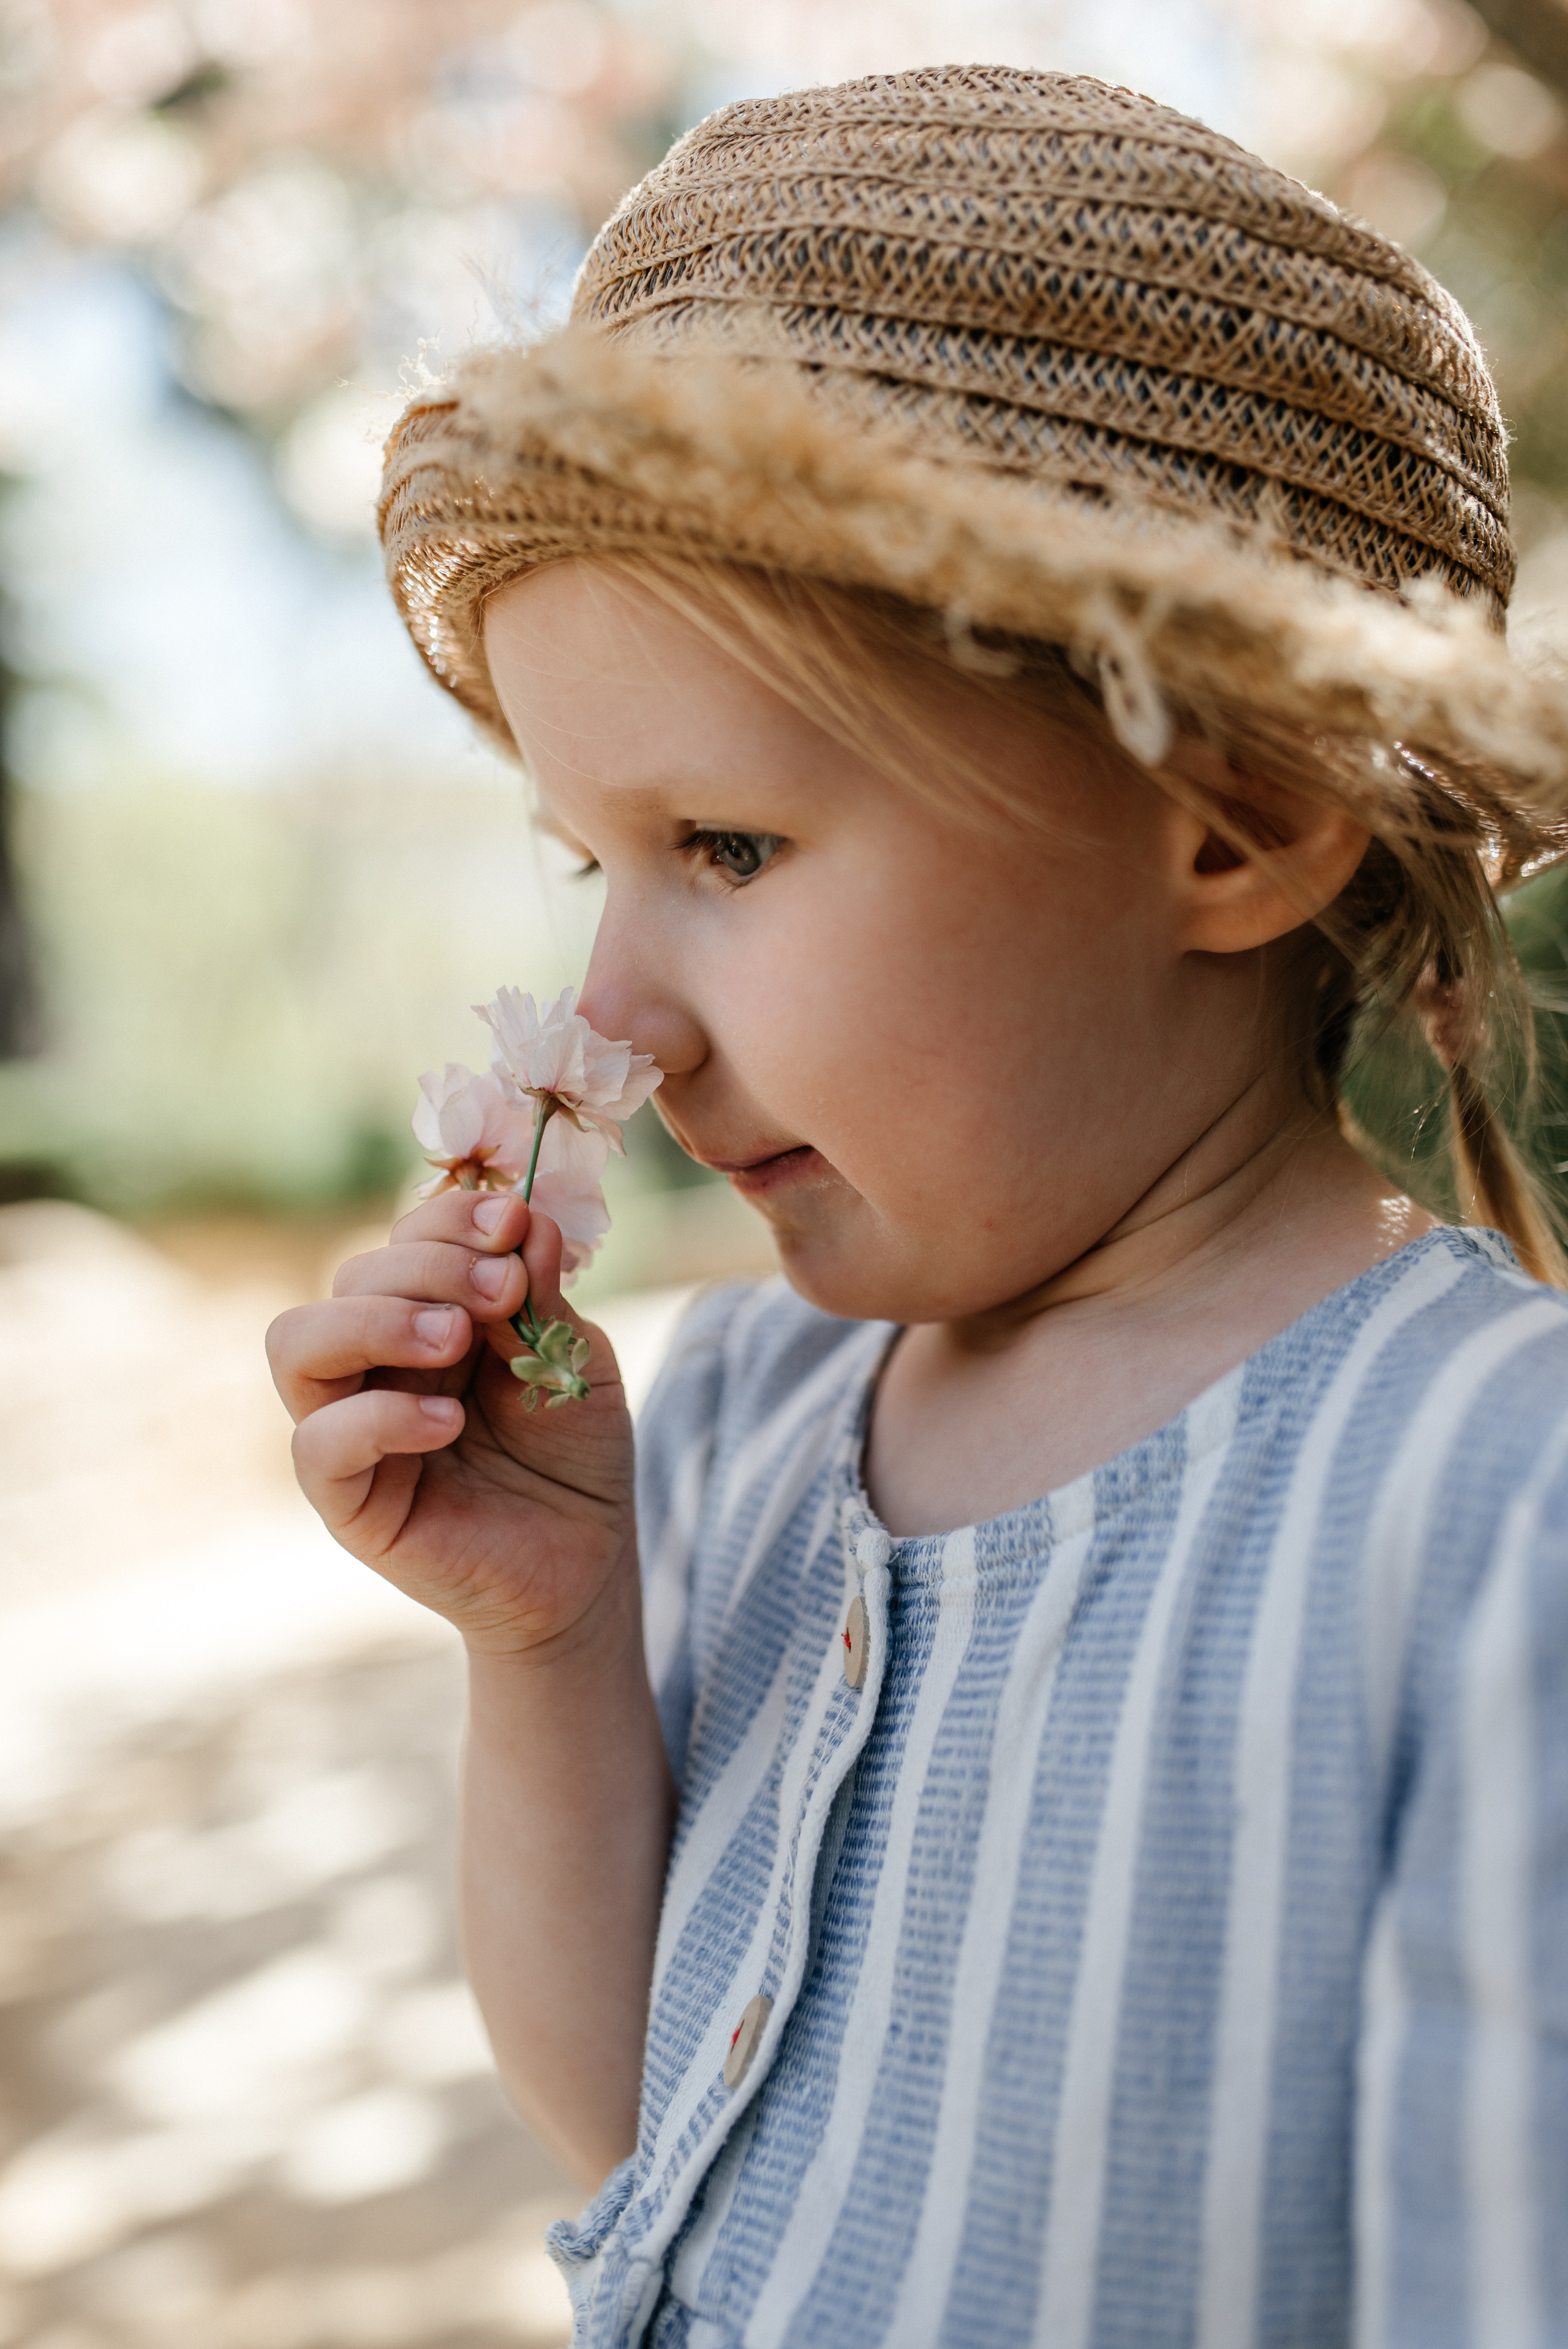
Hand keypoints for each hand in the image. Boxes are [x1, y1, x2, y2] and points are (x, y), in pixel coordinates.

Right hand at [266, 1190, 634, 1656]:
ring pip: (297, 1343)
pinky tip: (446, 1420)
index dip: (450, 1219)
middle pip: (351, 1276)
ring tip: (455, 1338)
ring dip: (376, 1320)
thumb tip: (523, 1216)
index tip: (513, 1224)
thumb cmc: (574, 1454)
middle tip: (502, 1291)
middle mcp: (375, 1364)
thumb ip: (540, 1296)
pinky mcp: (347, 1502)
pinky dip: (377, 1418)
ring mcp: (352, 1430)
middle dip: (430, 1265)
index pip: (404, 1239)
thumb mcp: (573, 1360)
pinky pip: (316, 1445)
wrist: (588, 1562)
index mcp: (427, 1316)